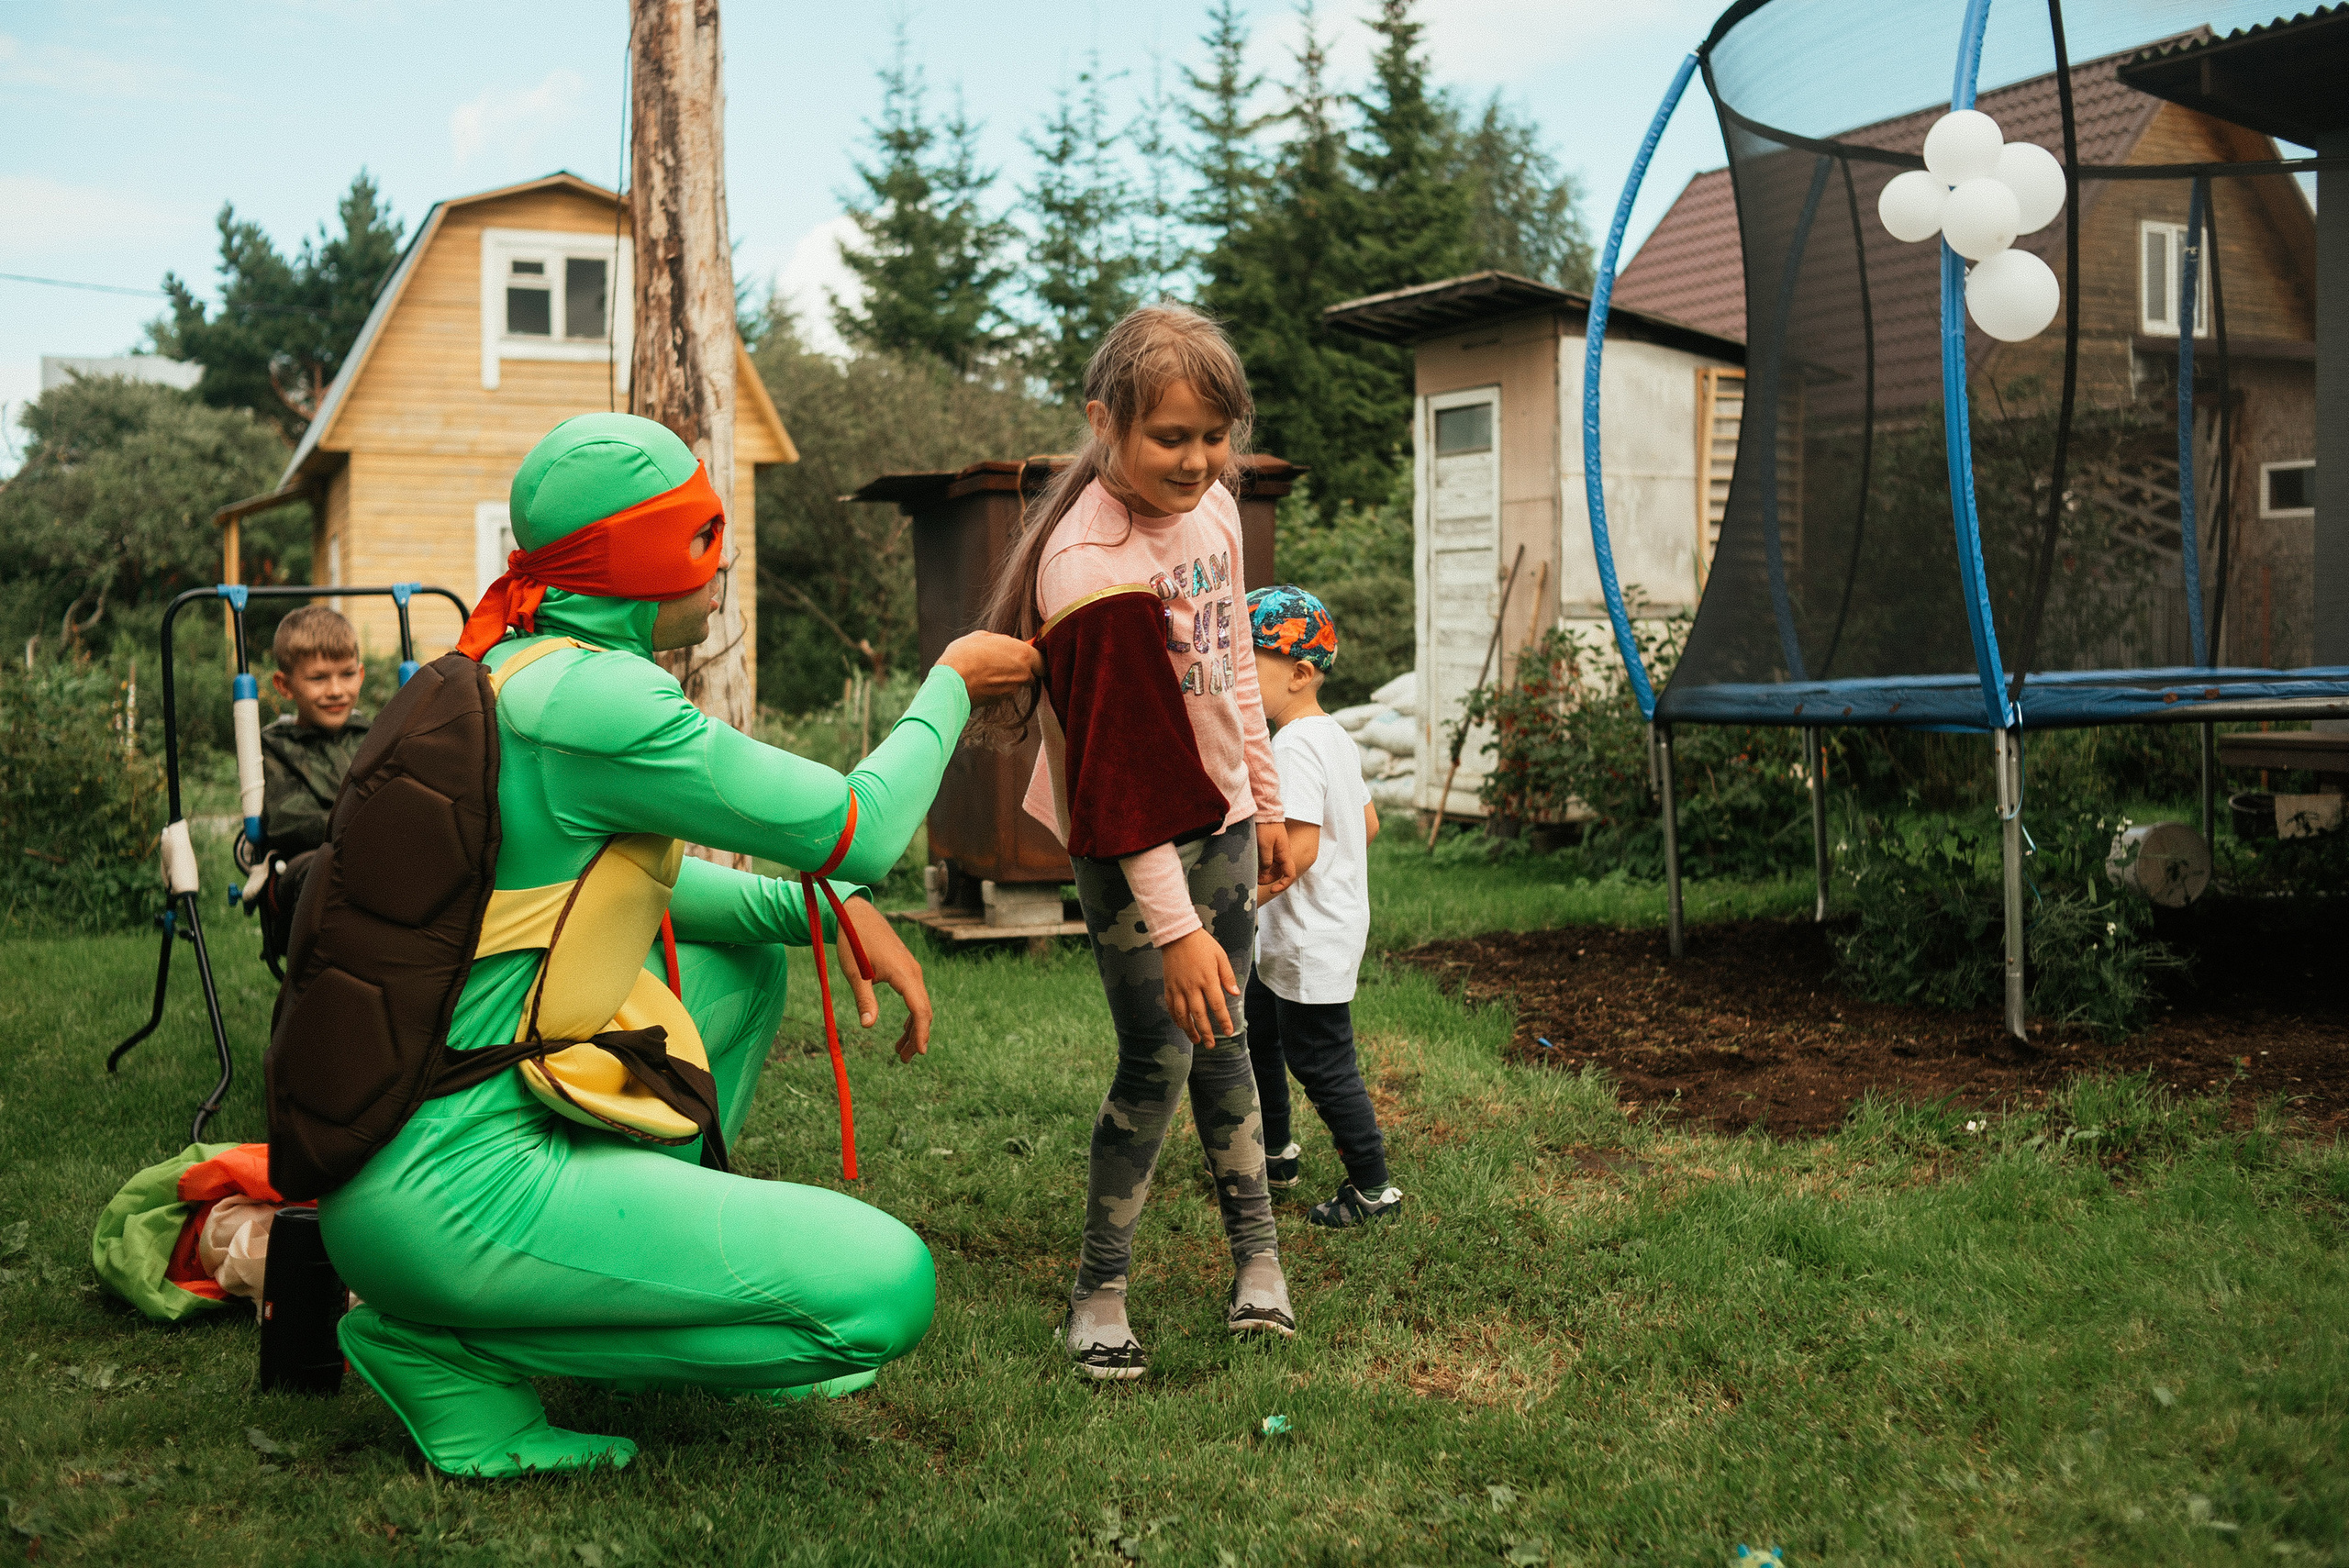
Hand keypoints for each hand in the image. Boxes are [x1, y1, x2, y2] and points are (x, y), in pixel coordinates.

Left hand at [836, 897, 933, 1062]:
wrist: (857, 914)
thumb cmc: (853, 942)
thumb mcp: (855, 973)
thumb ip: (864, 1000)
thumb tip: (869, 1026)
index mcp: (903, 973)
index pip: (920, 1009)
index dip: (921, 1032)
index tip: (919, 1052)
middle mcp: (913, 972)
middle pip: (923, 1010)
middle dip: (917, 1036)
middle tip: (904, 1060)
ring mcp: (912, 970)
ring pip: (921, 1004)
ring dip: (914, 1028)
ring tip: (900, 1050)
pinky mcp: (906, 969)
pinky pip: (915, 996)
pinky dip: (912, 1014)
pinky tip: (902, 1028)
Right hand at [938, 632, 1043, 700]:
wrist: (951, 683)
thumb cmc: (965, 655)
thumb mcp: (982, 636)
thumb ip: (1001, 640)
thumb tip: (1006, 643)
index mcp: (1023, 654)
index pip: (1042, 660)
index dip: (1034, 659)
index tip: (1024, 656)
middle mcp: (1023, 673)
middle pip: (1032, 673)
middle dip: (1023, 669)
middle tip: (1006, 663)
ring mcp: (1013, 689)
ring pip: (1017, 683)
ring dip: (1008, 678)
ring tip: (988, 670)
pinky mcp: (1002, 700)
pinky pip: (1005, 691)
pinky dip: (997, 687)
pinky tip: (983, 680)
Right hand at [1161, 927, 1239, 1046]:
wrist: (1177, 934)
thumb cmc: (1202, 944)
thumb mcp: (1220, 956)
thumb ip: (1227, 976)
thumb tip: (1235, 994)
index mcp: (1207, 979)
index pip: (1217, 1006)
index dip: (1223, 1021)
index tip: (1229, 1031)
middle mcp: (1192, 987)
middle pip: (1199, 1015)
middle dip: (1206, 1032)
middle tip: (1211, 1045)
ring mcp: (1178, 987)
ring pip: (1182, 1014)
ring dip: (1189, 1030)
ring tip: (1196, 1040)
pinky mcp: (1168, 986)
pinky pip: (1171, 1006)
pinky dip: (1175, 1018)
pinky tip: (1181, 1025)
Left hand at [1255, 820, 1295, 903]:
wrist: (1265, 812)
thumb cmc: (1266, 826)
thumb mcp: (1264, 844)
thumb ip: (1266, 860)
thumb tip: (1266, 871)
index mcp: (1284, 854)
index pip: (1290, 874)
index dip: (1283, 884)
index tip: (1272, 889)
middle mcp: (1282, 855)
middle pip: (1278, 874)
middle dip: (1267, 879)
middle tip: (1255, 879)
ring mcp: (1275, 852)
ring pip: (1271, 868)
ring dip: (1263, 873)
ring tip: (1251, 872)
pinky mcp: (1269, 849)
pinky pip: (1266, 861)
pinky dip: (1260, 866)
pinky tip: (1252, 865)